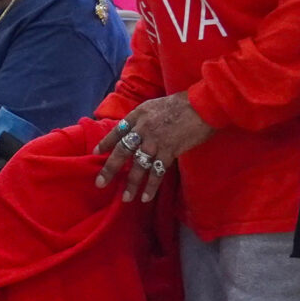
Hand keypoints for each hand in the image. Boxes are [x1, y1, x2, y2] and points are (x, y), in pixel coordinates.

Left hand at [92, 92, 212, 203]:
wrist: (203, 104)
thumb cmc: (183, 103)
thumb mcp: (156, 105)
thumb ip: (144, 118)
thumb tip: (137, 131)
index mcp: (138, 115)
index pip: (117, 130)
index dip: (106, 142)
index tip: (96, 153)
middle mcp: (142, 128)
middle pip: (121, 151)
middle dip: (110, 169)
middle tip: (100, 183)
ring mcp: (154, 141)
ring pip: (137, 166)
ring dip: (131, 184)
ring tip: (126, 197)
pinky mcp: (169, 151)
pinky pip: (156, 172)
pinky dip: (151, 186)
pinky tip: (146, 197)